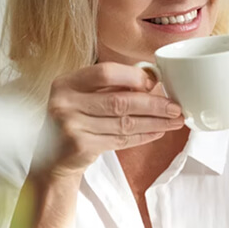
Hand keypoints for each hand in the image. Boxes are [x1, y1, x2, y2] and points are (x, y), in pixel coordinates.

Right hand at [34, 62, 183, 178]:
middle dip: (153, 104)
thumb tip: (152, 79)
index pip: (105, 72)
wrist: (52, 155)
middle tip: (175, 107)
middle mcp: (65, 103)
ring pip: (124, 123)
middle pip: (119, 101)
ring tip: (174, 121)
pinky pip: (120, 140)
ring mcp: (72, 126)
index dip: (134, 77)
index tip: (155, 83)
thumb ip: (110, 86)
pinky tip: (158, 132)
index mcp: (67, 82)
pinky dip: (143, 137)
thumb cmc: (76, 118)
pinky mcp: (81, 147)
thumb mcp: (84, 96)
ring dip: (154, 122)